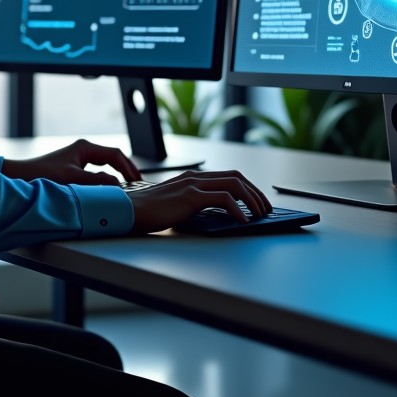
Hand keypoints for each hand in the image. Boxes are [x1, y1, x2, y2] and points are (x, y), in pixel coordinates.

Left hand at [2, 138, 140, 185]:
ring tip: (128, 187)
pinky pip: (96, 172)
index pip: (115, 155)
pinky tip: (109, 190)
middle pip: (112, 158)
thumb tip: (116, 185)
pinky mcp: (73, 169)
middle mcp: (82, 151)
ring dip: (117, 175)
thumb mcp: (72, 179)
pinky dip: (106, 180)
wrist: (20, 178)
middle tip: (139, 184)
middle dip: (126, 170)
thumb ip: (96, 182)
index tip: (138, 180)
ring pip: (105, 166)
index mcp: (84, 148)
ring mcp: (78, 159)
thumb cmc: (41, 175)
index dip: (128, 168)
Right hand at [126, 169, 272, 233]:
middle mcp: (195, 177)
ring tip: (259, 215)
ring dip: (252, 200)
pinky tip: (242, 221)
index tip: (258, 201)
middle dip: (256, 192)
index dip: (248, 187)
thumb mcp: (177, 205)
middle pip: (237, 176)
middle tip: (266, 208)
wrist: (130, 211)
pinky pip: (223, 199)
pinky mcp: (191, 196)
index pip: (229, 176)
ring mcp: (193, 185)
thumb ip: (195, 204)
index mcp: (193, 178)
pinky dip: (238, 209)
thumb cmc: (150, 212)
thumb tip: (219, 216)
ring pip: (234, 185)